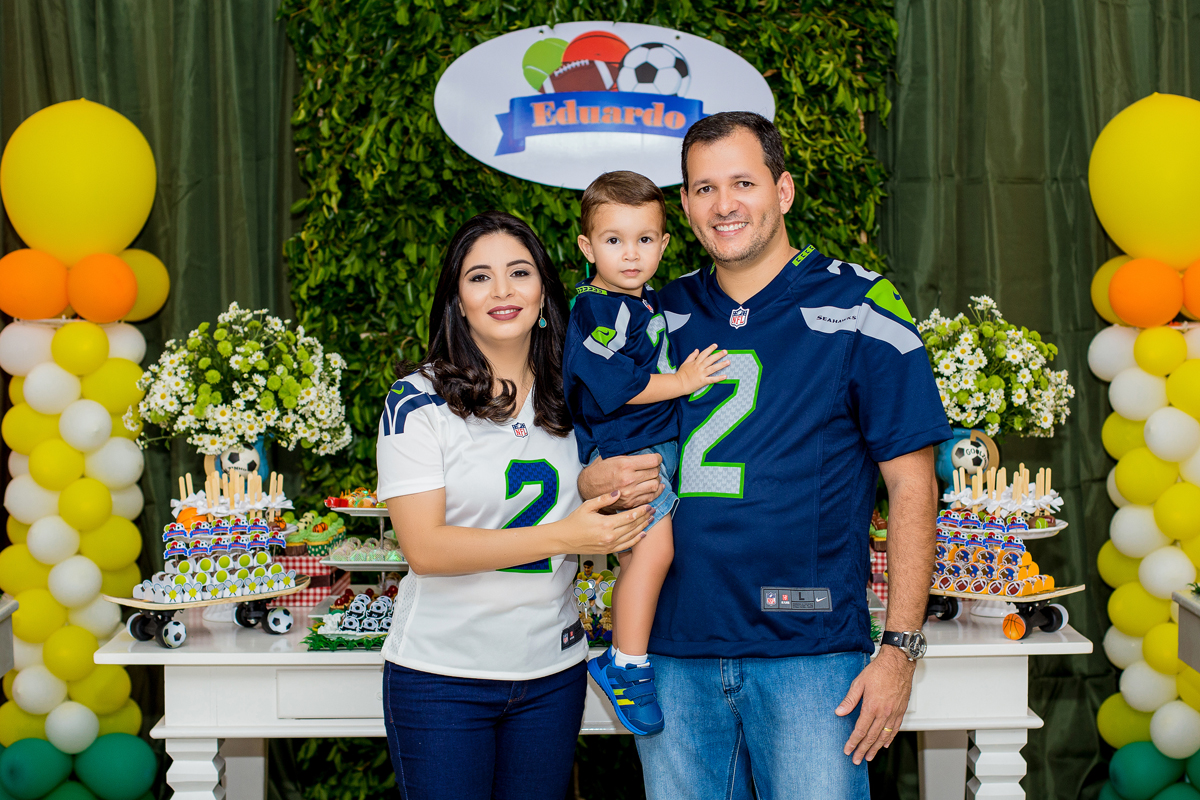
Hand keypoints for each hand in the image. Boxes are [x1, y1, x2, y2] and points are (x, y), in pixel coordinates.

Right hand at [561, 491, 652, 552]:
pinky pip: (626, 546)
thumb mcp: (587, 506)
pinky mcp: (608, 551)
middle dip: (645, 517)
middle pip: (633, 526)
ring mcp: (610, 545)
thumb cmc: (574, 521)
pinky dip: (636, 540)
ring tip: (651, 520)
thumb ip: (604, 499)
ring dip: (643, 527)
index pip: (629, 516)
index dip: (641, 511)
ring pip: (632, 536)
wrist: (564, 539)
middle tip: (654, 510)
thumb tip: (618, 492)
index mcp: (606, 524)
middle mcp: (610, 536)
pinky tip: (643, 534)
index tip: (649, 505)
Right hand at [578, 453, 662, 509]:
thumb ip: (628, 454)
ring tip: (652, 477)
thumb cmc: (599, 470)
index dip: (657, 458)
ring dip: (656, 480)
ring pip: (655, 485)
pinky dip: (655, 492)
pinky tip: (655, 487)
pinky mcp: (630, 503)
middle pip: (655, 473)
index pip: (652, 461)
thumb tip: (644, 450)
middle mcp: (629, 480)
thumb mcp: (611, 456)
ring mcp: (630, 493)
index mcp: (625, 465)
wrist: (587, 487)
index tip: (656, 458)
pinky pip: (650, 497)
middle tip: (652, 467)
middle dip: (656, 468)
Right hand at [675, 345, 728, 394]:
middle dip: (718, 355)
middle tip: (725, 351)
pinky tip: (725, 376)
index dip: (710, 349)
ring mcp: (701, 374)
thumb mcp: (685, 363)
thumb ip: (692, 356)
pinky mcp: (702, 381)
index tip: (716, 345)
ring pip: (713, 368)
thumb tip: (697, 350)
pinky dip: (718, 378)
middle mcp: (699, 367)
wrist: (678, 383)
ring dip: (721, 365)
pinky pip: (712, 379)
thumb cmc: (681, 374)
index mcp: (695, 362)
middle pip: (710, 359)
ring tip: (728, 362)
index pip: (704, 354)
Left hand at [836, 646, 914, 763]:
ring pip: (884, 735)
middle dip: (863, 750)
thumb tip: (839, 712)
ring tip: (870, 757)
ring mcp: (894, 713)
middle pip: (872, 737)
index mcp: (872, 706)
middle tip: (857, 760)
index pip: (860, 730)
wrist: (898, 663)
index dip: (853, 742)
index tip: (848, 750)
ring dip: (876, 748)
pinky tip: (884, 744)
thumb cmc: (879, 670)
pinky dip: (889, 738)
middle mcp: (884, 712)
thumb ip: (850, 699)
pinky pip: (895, 728)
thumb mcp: (859, 682)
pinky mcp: (901, 711)